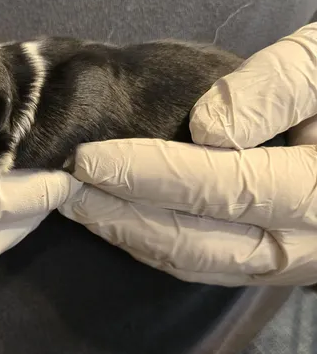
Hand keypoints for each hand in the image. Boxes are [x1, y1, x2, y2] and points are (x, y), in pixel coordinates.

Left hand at [60, 23, 316, 285]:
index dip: (148, 175)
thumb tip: (208, 128)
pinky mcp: (268, 265)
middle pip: (196, 241)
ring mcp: (284, 264)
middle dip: (120, 215)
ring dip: (128, 235)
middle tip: (60, 187)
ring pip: (193, 263)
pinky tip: (116, 219)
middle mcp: (302, 245)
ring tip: (76, 204)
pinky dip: (152, 244)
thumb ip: (279, 88)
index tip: (88, 158)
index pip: (221, 188)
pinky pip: (202, 265)